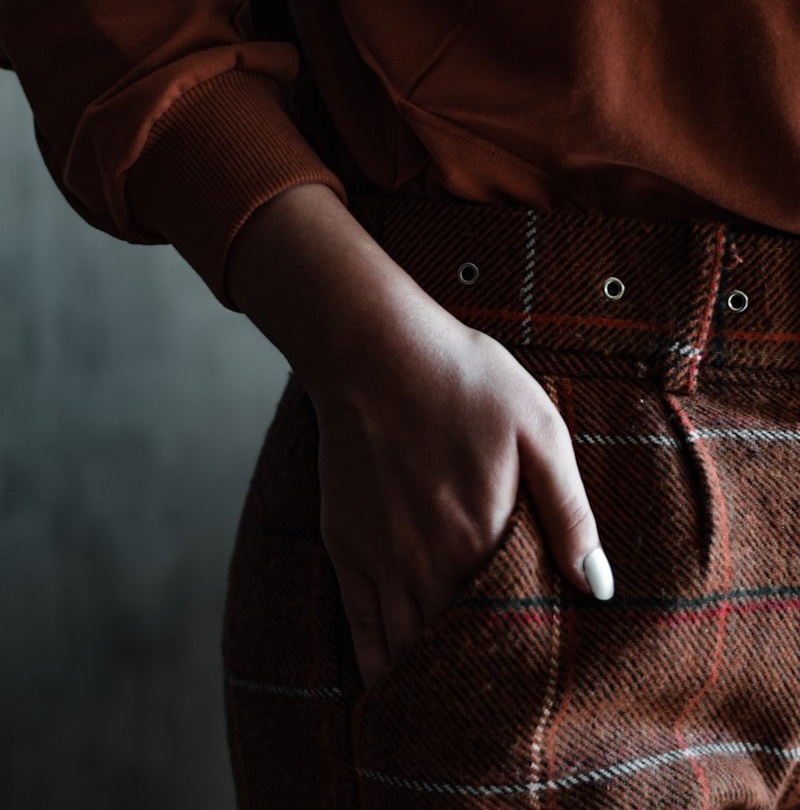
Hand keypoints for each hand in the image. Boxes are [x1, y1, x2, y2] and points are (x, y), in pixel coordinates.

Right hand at [224, 182, 612, 694]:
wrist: (373, 349)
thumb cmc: (462, 379)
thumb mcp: (537, 429)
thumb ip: (569, 511)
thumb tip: (599, 585)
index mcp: (482, 539)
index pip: (507, 630)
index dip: (523, 672)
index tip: (539, 703)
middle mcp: (427, 563)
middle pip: (453, 651)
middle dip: (477, 690)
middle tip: (499, 729)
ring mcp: (379, 558)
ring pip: (402, 649)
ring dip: (427, 687)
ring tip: (448, 723)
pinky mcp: (345, 545)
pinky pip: (359, 626)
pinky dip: (376, 663)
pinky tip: (389, 684)